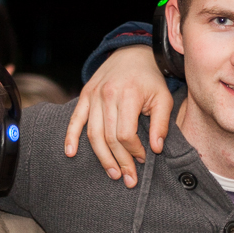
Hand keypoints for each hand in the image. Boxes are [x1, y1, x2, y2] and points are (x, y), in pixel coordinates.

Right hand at [64, 45, 172, 187]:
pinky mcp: (84, 95)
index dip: (134, 151)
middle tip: (128, 179)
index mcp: (129, 95)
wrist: (133, 53)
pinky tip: (70, 153)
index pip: (126, 134)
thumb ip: (161, 124)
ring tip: (112, 173)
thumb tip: (156, 149)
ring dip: (102, 157)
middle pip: (109, 137)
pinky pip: (75, 119)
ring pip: (93, 133)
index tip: (144, 159)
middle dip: (120, 161)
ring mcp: (93, 95)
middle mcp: (108, 95)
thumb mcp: (163, 98)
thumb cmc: (150, 79)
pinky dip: (70, 137)